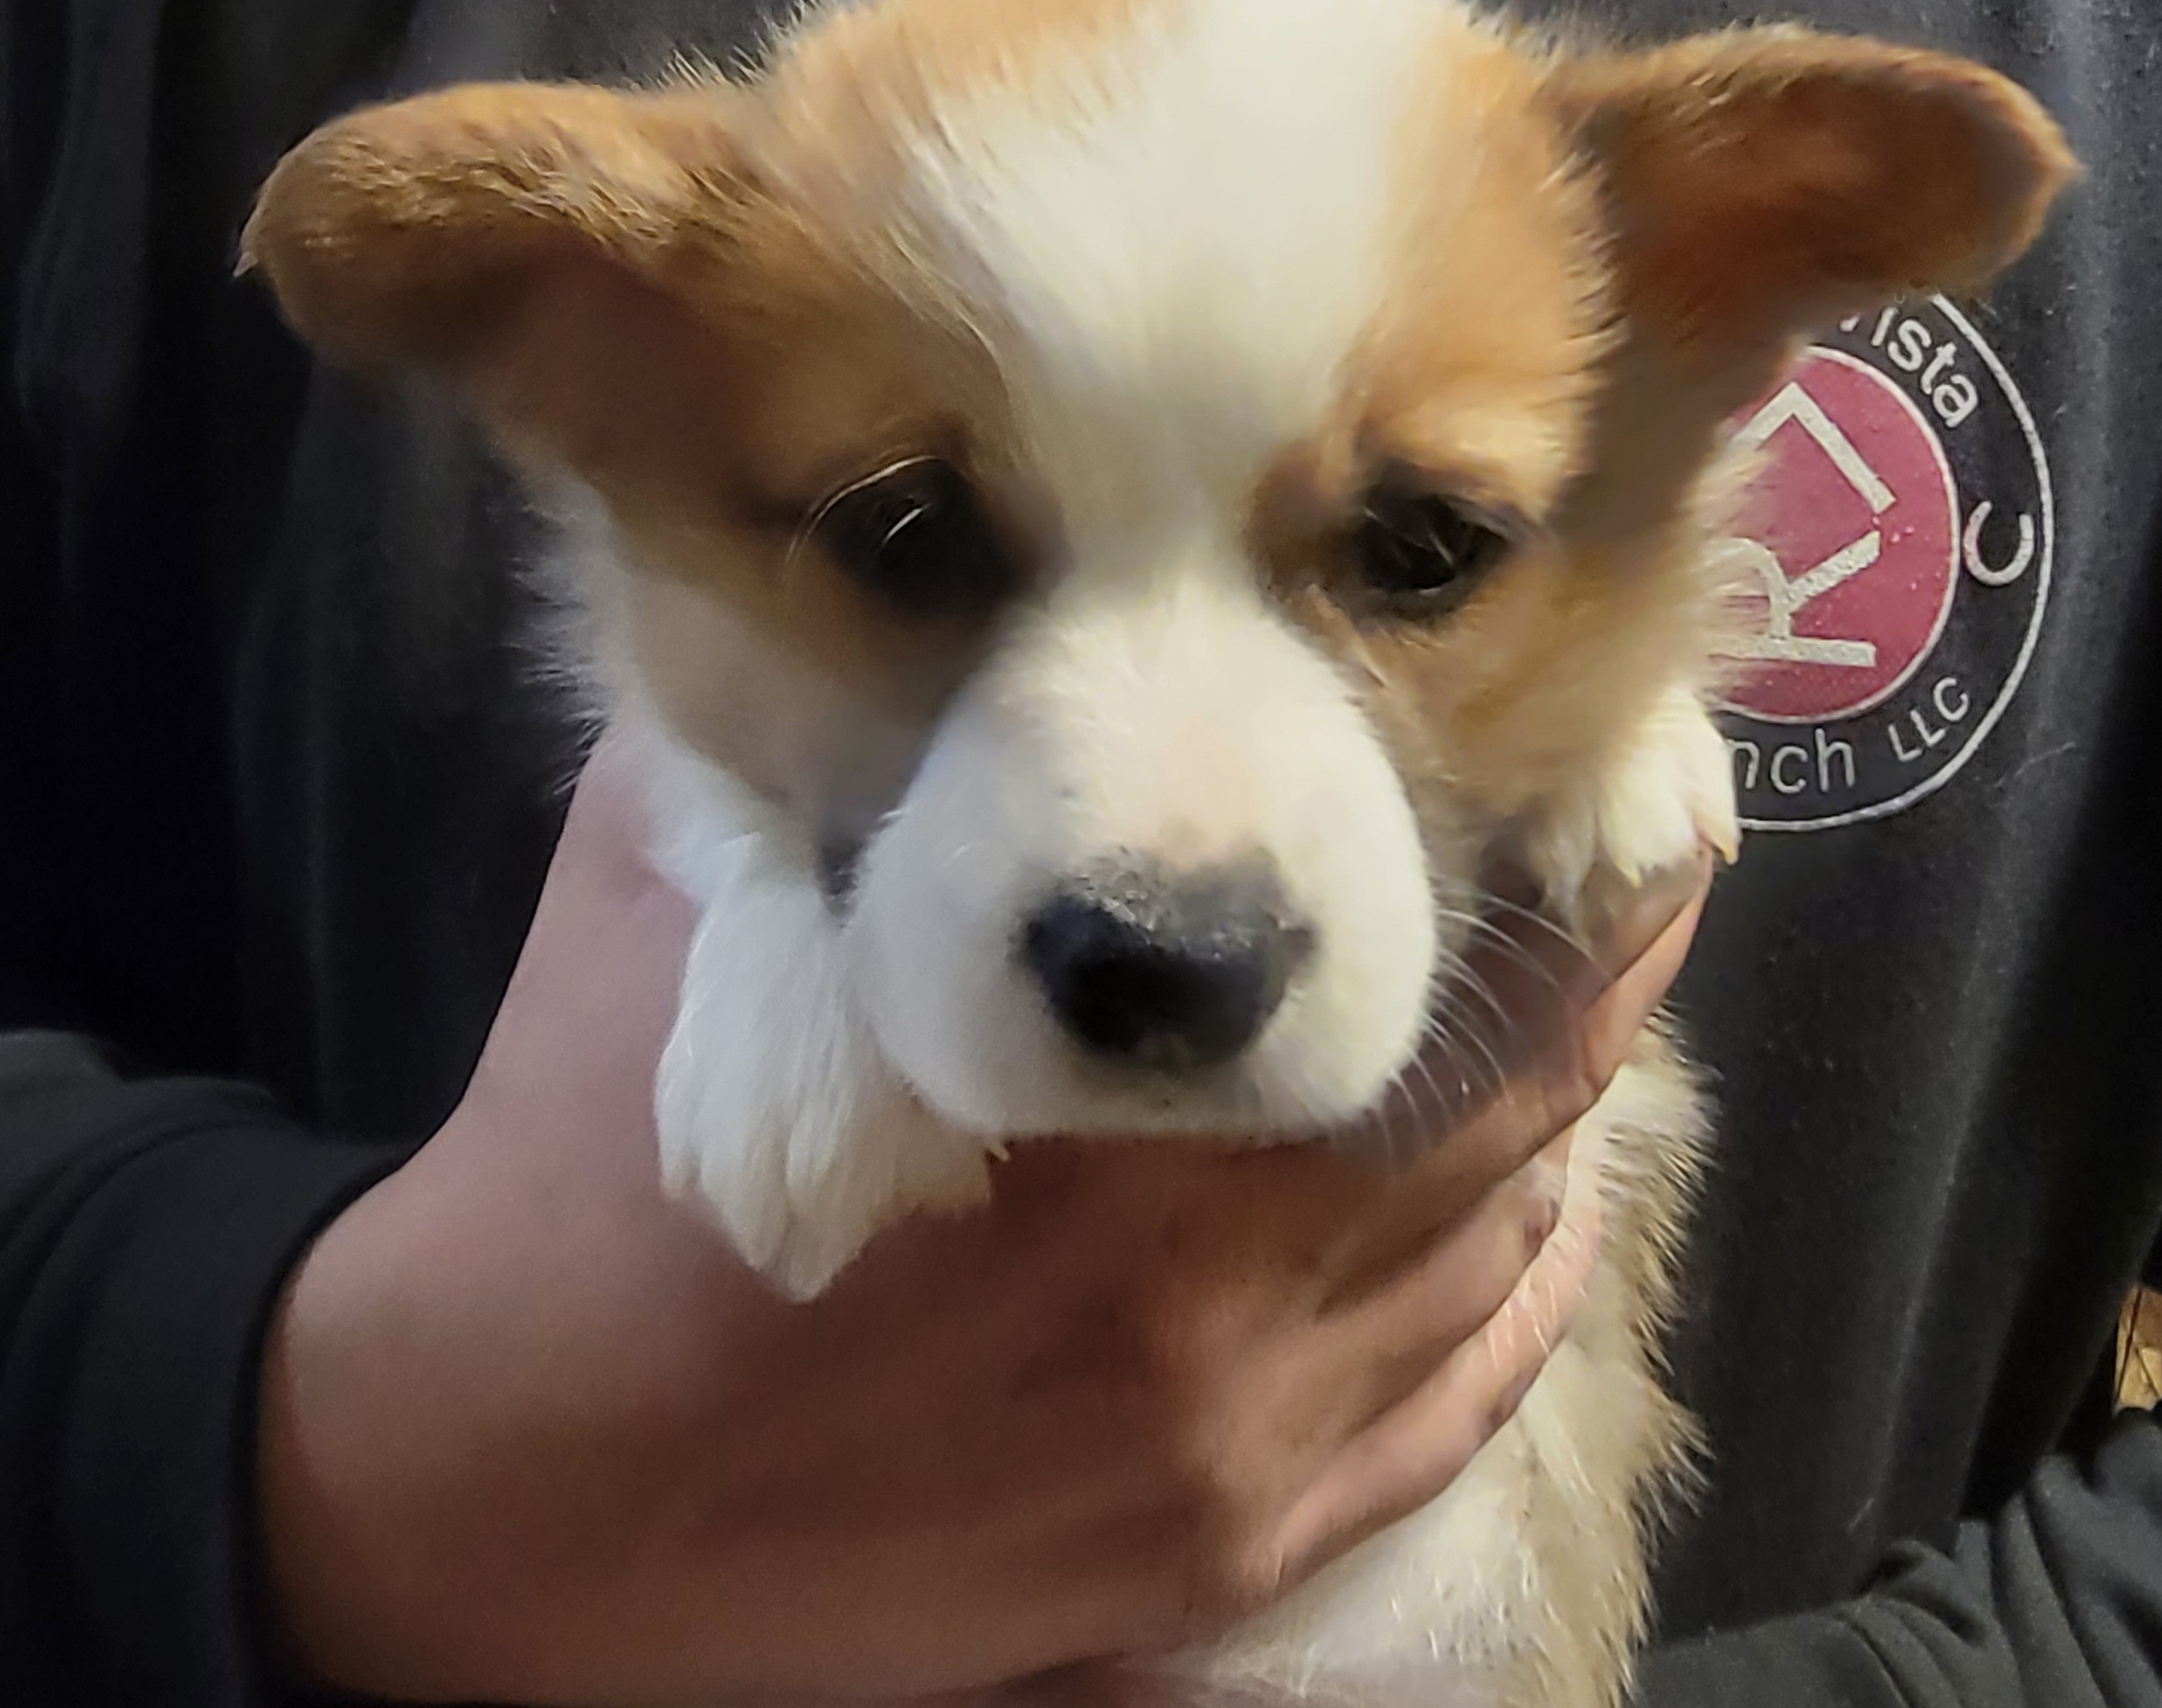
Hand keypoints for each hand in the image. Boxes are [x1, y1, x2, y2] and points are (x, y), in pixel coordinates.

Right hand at [257, 741, 1705, 1706]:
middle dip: (1589, 974)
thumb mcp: (690, 908)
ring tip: (1572, 1003)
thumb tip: (941, 626)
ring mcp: (1235, 1460)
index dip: (1552, 872)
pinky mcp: (1208, 1562)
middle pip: (1510, 1118)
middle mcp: (1221, 1317)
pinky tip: (1522, 1211)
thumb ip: (839, 762)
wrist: (502, 1490)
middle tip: (1631, 860)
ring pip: (1497, 1265)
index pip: (1434, 985)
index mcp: (1112, 1138)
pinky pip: (1444, 1415)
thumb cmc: (588, 1173)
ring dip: (1552, 1123)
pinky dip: (1510, 1291)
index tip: (1615, 772)